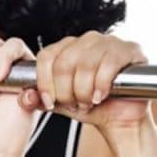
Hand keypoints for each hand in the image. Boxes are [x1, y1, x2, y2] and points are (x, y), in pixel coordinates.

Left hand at [32, 31, 149, 132]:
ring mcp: (109, 41)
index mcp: (66, 47)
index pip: (46, 56)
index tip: (50, 101)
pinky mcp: (130, 49)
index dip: (44, 82)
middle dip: (66, 90)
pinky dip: (101, 84)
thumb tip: (26, 96)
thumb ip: (39, 99)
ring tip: (88, 102)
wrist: (119, 117)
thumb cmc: (90, 107)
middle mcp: (86, 40)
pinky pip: (109, 63)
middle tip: (74, 104)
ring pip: (85, 63)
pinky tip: (100, 96)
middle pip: (64, 62)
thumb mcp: (59, 104)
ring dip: (84, 90)